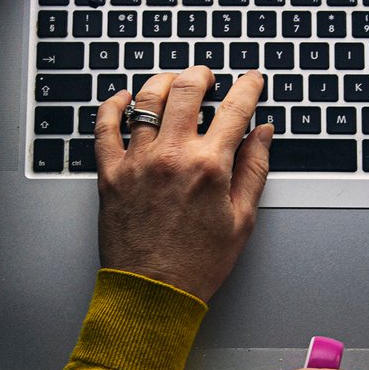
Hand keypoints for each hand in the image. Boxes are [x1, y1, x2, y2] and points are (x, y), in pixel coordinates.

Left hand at [93, 67, 271, 301]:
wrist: (153, 294)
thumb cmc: (197, 264)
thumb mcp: (242, 220)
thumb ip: (254, 169)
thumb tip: (263, 133)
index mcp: (209, 167)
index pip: (235, 109)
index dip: (248, 87)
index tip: (252, 80)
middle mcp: (172, 156)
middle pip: (187, 89)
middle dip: (202, 74)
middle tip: (207, 76)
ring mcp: (137, 162)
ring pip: (146, 99)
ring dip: (163, 82)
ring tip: (172, 82)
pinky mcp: (109, 173)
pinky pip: (105, 126)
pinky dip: (114, 105)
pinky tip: (124, 98)